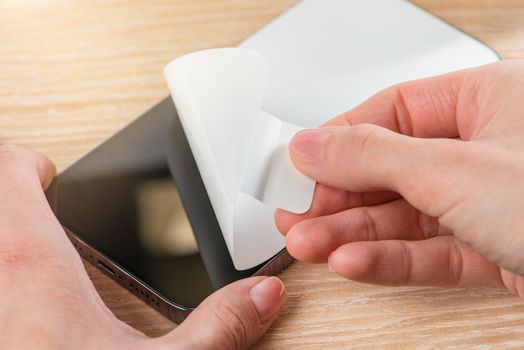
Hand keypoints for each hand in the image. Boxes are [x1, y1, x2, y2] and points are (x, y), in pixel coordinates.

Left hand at [0, 145, 285, 348]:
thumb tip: (263, 295)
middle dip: (8, 195)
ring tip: (37, 260)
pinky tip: (33, 312)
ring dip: (5, 236)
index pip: (9, 169)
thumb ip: (218, 328)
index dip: (32, 163)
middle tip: (39, 208)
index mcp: (29, 265)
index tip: (55, 178)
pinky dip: (3, 279)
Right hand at [276, 60, 523, 296]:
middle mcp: (489, 150)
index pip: (394, 112)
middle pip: (393, 169)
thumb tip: (312, 146)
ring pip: (406, 215)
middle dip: (339, 196)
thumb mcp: (457, 170)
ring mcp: (491, 204)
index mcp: (491, 102)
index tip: (298, 163)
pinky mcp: (495, 250)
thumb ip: (375, 157)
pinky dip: (389, 259)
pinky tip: (351, 261)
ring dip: (354, 234)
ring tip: (309, 243)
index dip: (340, 139)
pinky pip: (430, 251)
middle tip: (295, 211)